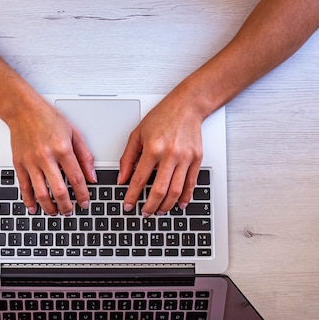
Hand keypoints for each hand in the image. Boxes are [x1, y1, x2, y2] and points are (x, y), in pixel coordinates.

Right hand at [8, 96, 96, 215]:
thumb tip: (92, 175)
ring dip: (49, 207)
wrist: (22, 109)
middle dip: (66, 206)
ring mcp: (31, 162)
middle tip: (70, 211)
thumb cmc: (47, 118)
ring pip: (41, 192)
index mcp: (63, 149)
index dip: (82, 194)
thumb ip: (85, 156)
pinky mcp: (19, 164)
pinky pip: (24, 187)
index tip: (85, 203)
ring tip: (55, 212)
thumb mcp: (73, 133)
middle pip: (59, 190)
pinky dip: (29, 200)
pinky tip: (34, 207)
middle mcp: (46, 157)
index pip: (76, 178)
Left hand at [118, 95, 202, 216]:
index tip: (128, 205)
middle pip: (159, 190)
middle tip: (144, 213)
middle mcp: (170, 155)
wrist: (187, 106)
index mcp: (153, 148)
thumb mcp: (137, 134)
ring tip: (159, 211)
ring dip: (166, 206)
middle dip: (150, 206)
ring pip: (176, 191)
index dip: (132, 196)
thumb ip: (127, 158)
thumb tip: (122, 179)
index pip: (139, 180)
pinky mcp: (196, 159)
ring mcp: (185, 158)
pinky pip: (191, 183)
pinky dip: (185, 197)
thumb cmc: (162, 117)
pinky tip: (179, 204)